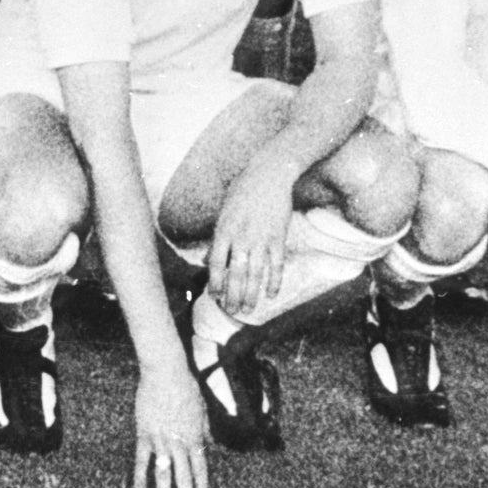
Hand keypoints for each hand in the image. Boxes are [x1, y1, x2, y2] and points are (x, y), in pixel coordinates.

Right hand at [130, 360, 211, 487]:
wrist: (165, 372)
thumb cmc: (186, 386)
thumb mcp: (202, 409)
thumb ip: (205, 429)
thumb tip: (209, 443)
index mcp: (195, 437)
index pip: (200, 469)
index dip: (201, 487)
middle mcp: (179, 443)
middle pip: (183, 476)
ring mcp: (161, 440)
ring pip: (163, 473)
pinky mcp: (144, 433)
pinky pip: (142, 458)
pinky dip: (140, 474)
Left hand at [206, 159, 295, 316]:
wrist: (268, 175)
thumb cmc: (242, 192)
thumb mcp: (224, 212)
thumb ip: (217, 239)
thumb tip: (208, 261)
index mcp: (224, 230)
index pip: (217, 264)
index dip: (215, 283)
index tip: (215, 297)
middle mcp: (241, 237)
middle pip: (235, 274)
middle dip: (232, 295)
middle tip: (231, 311)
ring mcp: (261, 239)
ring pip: (255, 275)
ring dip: (251, 295)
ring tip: (248, 309)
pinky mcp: (279, 239)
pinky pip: (276, 266)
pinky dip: (274, 282)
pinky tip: (271, 295)